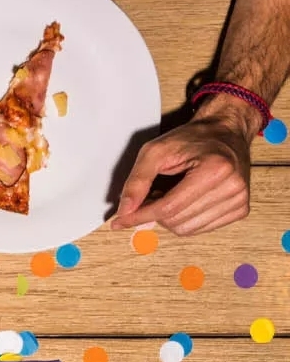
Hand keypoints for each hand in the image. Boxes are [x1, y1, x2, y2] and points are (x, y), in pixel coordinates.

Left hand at [111, 107, 255, 235]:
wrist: (226, 132)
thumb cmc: (192, 138)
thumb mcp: (156, 151)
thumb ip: (137, 180)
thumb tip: (125, 210)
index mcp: (215, 170)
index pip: (169, 207)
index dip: (140, 216)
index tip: (120, 220)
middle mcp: (233, 188)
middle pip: (177, 221)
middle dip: (154, 213)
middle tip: (149, 196)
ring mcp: (239, 201)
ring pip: (188, 229)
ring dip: (169, 217)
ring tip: (169, 194)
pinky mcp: (241, 210)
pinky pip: (202, 228)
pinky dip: (185, 219)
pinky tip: (184, 201)